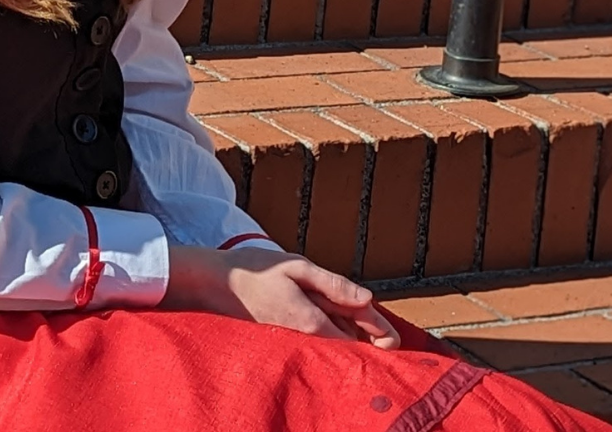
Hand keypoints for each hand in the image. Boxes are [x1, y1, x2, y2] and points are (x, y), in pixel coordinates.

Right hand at [160, 245, 398, 348]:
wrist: (216, 284)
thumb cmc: (256, 271)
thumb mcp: (298, 267)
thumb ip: (334, 284)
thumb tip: (367, 298)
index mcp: (312, 322)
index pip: (355, 340)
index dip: (378, 338)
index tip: (394, 337)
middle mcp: (304, 336)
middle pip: (346, 343)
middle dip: (367, 337)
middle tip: (385, 334)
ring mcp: (294, 337)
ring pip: (332, 338)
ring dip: (349, 329)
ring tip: (361, 315)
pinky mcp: (286, 332)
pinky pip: (316, 334)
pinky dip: (330, 326)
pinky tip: (334, 312)